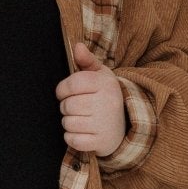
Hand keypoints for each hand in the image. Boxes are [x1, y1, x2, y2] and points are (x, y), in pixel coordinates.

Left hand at [56, 42, 126, 156]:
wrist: (124, 126)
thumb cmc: (105, 97)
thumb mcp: (100, 76)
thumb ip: (86, 61)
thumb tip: (77, 46)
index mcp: (105, 84)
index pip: (72, 83)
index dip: (62, 89)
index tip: (65, 93)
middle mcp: (107, 103)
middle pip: (67, 105)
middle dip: (66, 107)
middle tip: (76, 107)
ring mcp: (104, 124)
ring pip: (68, 123)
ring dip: (69, 123)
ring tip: (81, 119)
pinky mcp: (101, 142)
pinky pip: (72, 140)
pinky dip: (72, 138)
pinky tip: (82, 132)